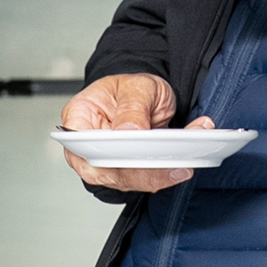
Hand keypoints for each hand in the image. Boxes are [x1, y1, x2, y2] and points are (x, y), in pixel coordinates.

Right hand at [59, 72, 202, 193]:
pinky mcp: (128, 173)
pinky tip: (187, 160)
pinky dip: (168, 171)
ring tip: (185, 160)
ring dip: (160, 172)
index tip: (135, 152)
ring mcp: (107, 163)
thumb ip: (132, 107)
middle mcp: (87, 147)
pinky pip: (147, 179)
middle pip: (107, 170)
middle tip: (172, 163)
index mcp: (78, 119)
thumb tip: (127, 130)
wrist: (145, 96)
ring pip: (130, 180)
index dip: (108, 153)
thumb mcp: (136, 87)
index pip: (85, 145)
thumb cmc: (131, 89)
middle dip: (141, 170)